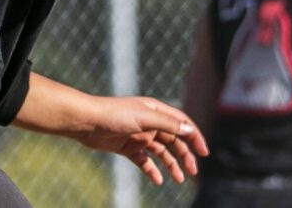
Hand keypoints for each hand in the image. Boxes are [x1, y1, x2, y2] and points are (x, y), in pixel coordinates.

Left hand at [72, 96, 207, 185]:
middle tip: (193, 172)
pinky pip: (144, 161)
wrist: (87, 121)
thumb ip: (167, 124)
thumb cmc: (115, 114)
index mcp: (156, 111)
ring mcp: (139, 136)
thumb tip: (189, 130)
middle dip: (185, 156)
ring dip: (171, 165)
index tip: (204, 152)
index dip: (194, 136)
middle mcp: (150, 123)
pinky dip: (152, 170)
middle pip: (173, 140)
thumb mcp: (144, 118)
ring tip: (179, 180)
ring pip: (161, 152)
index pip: (181, 123)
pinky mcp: (127, 147)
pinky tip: (157, 180)